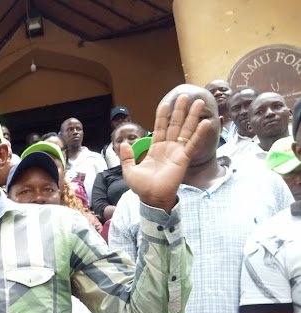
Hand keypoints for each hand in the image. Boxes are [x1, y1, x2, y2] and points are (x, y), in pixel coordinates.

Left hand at [121, 94, 212, 212]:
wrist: (151, 198)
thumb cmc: (142, 187)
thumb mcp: (129, 170)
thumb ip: (127, 157)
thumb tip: (124, 144)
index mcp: (155, 149)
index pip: (160, 128)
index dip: (162, 116)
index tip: (166, 103)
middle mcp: (168, 148)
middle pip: (175, 125)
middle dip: (180, 110)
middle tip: (185, 96)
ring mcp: (177, 152)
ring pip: (186, 130)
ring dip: (192, 116)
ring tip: (199, 102)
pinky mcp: (183, 158)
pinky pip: (192, 144)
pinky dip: (199, 133)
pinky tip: (206, 122)